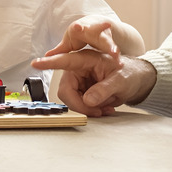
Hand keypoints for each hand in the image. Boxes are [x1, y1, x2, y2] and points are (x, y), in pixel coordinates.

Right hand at [30, 52, 156, 116]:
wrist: (135, 80)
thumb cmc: (129, 73)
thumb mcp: (121, 81)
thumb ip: (104, 89)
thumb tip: (88, 99)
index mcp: (86, 59)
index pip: (65, 61)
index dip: (49, 63)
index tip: (36, 63)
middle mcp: (78, 69)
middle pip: (66, 90)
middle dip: (80, 104)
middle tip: (98, 112)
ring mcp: (79, 80)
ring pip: (71, 100)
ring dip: (87, 109)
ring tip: (106, 109)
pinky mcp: (81, 90)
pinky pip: (78, 104)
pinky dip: (90, 110)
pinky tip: (104, 108)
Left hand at [48, 15, 119, 60]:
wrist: (97, 26)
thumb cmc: (80, 35)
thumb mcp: (69, 41)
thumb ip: (60, 50)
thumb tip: (46, 56)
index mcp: (80, 28)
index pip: (78, 27)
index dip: (78, 28)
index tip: (78, 27)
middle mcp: (93, 29)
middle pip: (96, 30)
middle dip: (100, 29)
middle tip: (104, 28)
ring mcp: (103, 35)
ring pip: (108, 41)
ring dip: (111, 47)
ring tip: (115, 54)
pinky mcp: (111, 42)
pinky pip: (114, 50)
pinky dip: (116, 56)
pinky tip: (119, 63)